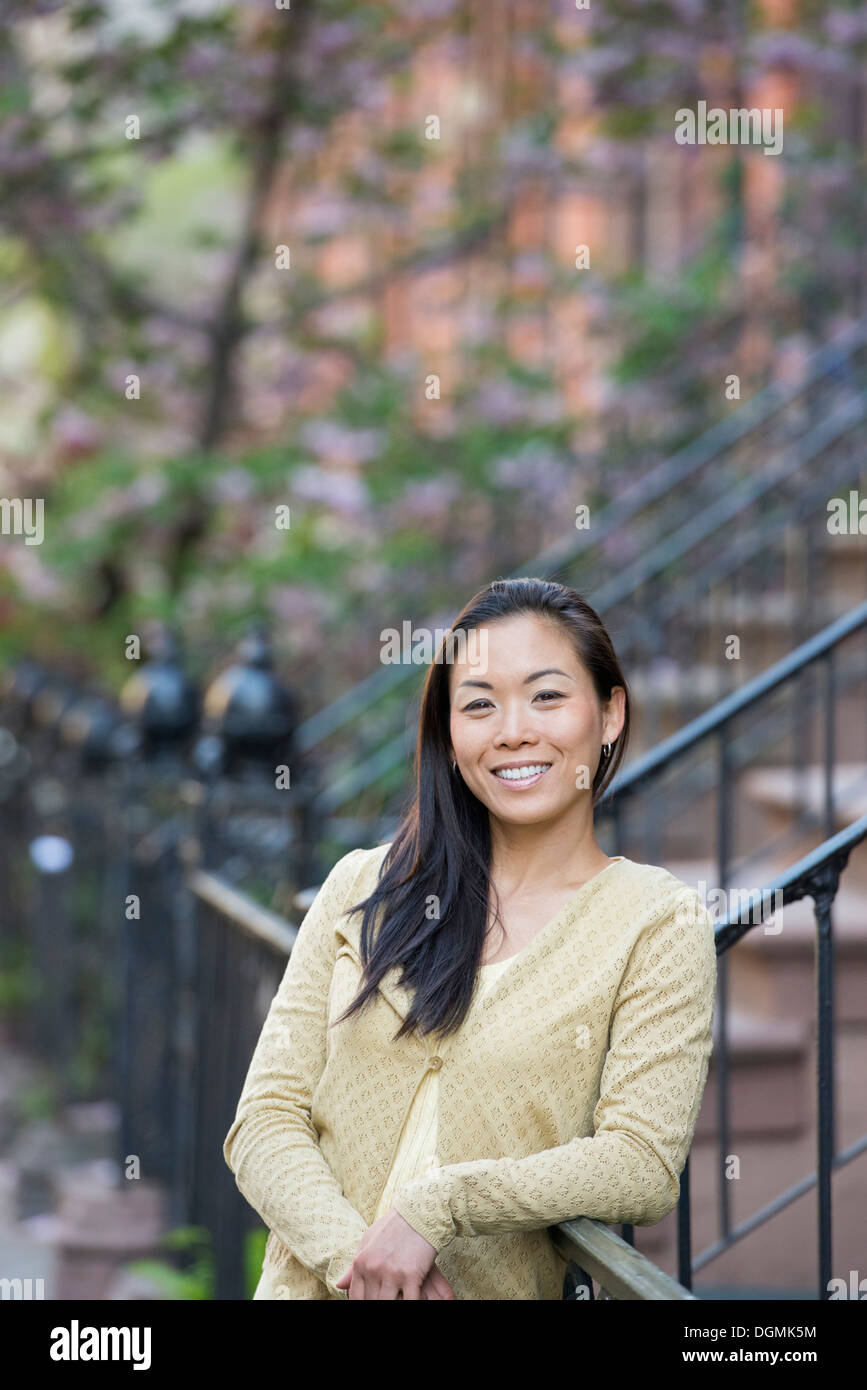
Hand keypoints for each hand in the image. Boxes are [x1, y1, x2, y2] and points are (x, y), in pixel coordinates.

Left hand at [334, 1209, 455, 1299]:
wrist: (418, 1213)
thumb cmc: (393, 1226)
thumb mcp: (368, 1241)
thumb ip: (353, 1266)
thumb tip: (338, 1284)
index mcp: (360, 1262)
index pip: (356, 1298)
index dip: (364, 1304)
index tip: (373, 1300)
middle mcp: (373, 1269)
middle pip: (372, 1303)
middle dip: (378, 1304)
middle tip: (387, 1297)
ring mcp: (392, 1273)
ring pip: (388, 1304)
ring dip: (393, 1303)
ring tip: (397, 1297)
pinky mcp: (411, 1275)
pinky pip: (409, 1301)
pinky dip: (410, 1303)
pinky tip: (411, 1297)